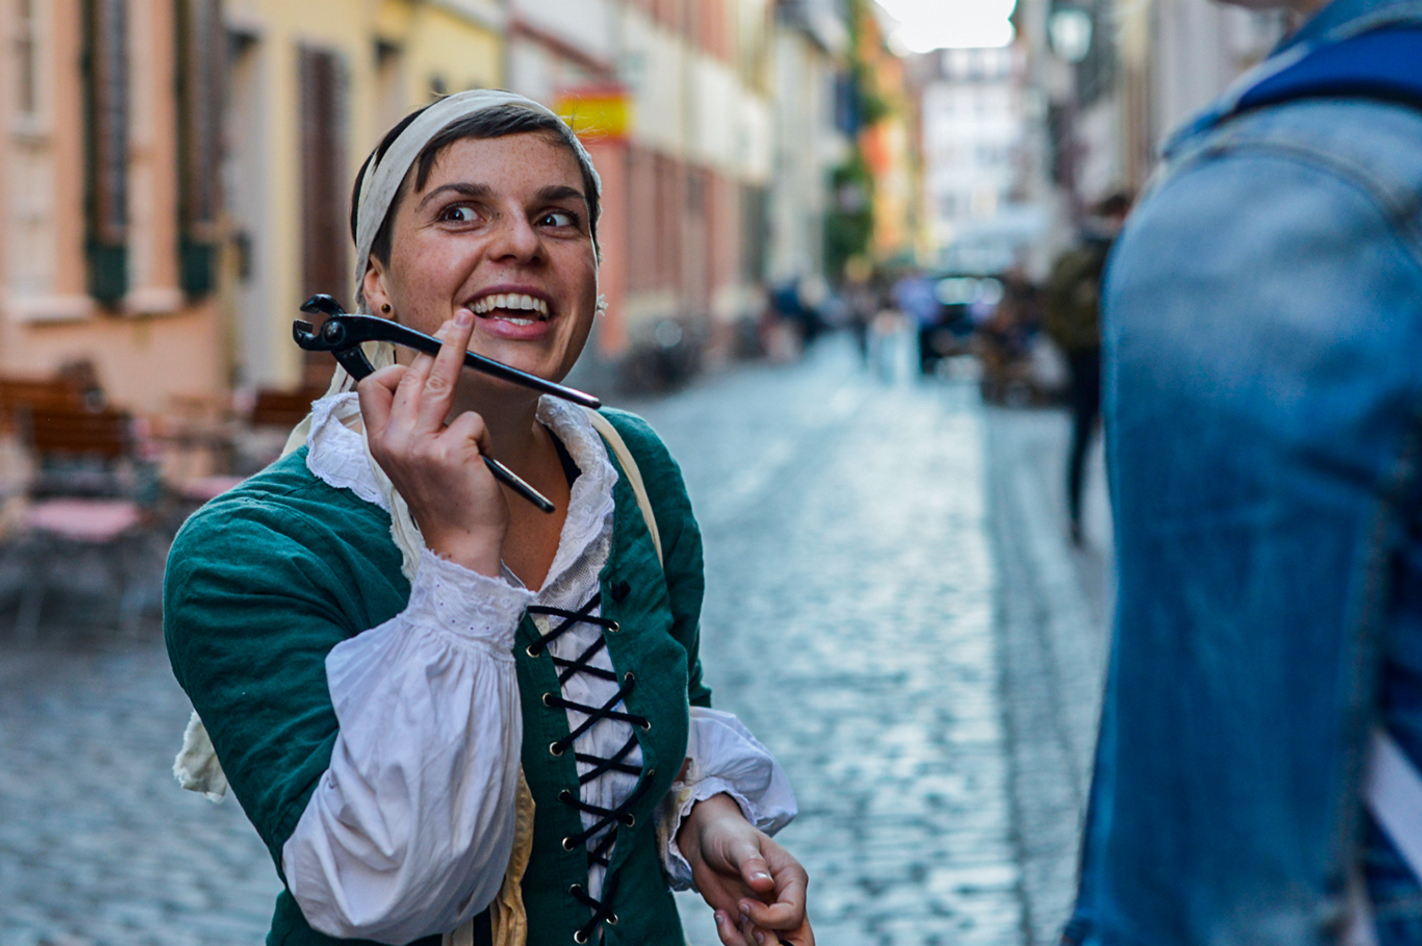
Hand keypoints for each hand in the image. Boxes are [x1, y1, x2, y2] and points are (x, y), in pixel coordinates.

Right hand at [357, 308, 507, 574]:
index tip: (417, 351)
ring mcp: (420, 445)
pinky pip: (473, 421)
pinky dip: (483, 437)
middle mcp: (394, 441)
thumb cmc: (445, 501)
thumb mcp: (413, 463)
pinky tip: (479, 462)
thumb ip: (412, 428)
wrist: (461, 544)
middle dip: (435, 342)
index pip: (372, 387)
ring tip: (465, 323)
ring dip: (455, 347)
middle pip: (410, 374)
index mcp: (379, 442)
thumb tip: (425, 378)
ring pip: (440, 380)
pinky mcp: (451, 451)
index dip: (396, 364)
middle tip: (457, 321)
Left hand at [678, 794, 813, 945]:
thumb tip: (764, 884)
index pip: (793, 914)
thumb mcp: (737, 843)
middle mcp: (784, 900)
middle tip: (748, 930)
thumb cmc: (727, 834)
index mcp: (792, 879)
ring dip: (745, 942)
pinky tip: (719, 914)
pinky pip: (747, 945)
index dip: (768, 918)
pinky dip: (730, 939)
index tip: (742, 903)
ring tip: (724, 914)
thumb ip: (751, 863)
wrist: (706, 839)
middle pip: (799, 940)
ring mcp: (768, 915)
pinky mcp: (750, 923)